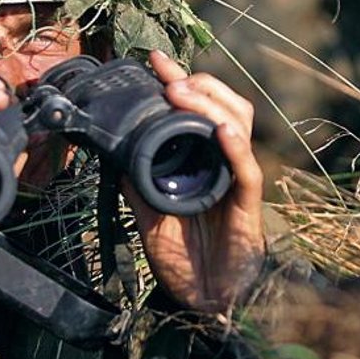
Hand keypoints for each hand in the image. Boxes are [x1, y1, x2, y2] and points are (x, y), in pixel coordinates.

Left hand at [122, 51, 265, 311]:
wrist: (201, 298)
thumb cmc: (181, 253)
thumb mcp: (147, 209)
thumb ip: (136, 178)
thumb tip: (111, 146)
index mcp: (204, 157)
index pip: (199, 109)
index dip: (180, 81)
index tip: (155, 60)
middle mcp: (224, 161)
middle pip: (227, 106)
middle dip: (199, 84)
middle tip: (169, 77)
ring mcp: (237, 181)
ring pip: (239, 126)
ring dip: (211, 105)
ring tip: (182, 93)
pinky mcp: (248, 207)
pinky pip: (247, 172)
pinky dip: (236, 148)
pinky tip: (222, 132)